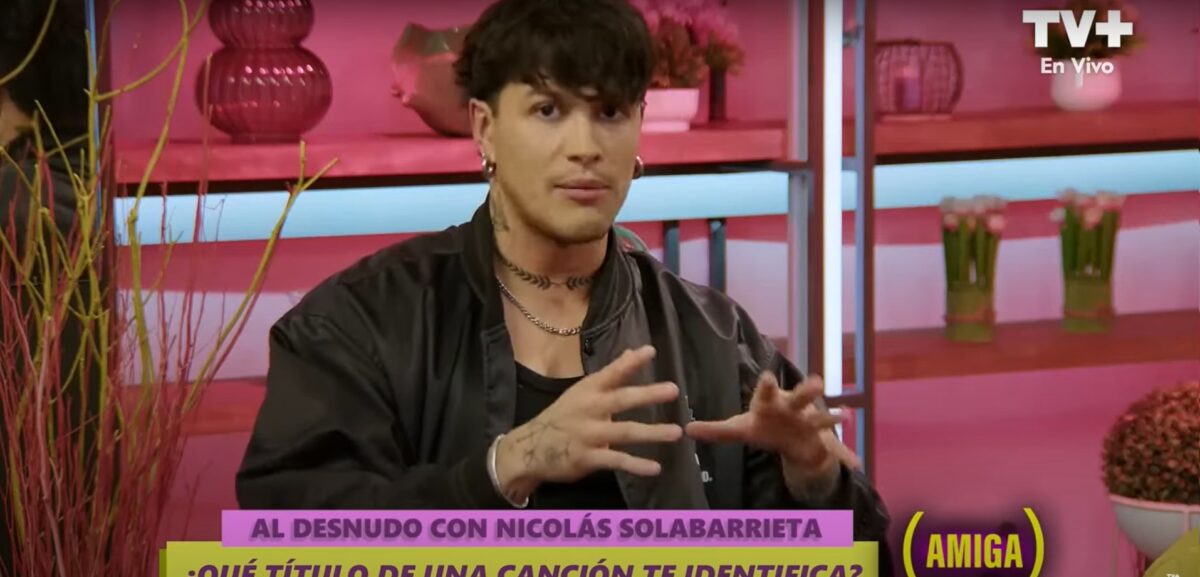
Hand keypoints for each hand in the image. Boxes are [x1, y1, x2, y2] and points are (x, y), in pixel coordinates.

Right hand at [493, 345, 682, 503]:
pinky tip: (655, 468)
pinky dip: (636, 465)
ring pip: (625, 432)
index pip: (612, 372)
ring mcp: (589, 434)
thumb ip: (611, 375)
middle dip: (648, 394)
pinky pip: (616, 460)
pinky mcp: (588, 457)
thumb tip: (633, 351)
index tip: (650, 351)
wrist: (530, 448)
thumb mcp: (583, 391)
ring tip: (676, 432)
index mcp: (588, 390)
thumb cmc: (562, 417)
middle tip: (673, 390)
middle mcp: (590, 409)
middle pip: (622, 399)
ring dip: (652, 432)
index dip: (631, 362)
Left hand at [686, 372, 860, 472]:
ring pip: (821, 416)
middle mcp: (792, 407)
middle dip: (807, 390)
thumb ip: (715, 431)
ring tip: (844, 414)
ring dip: (831, 416)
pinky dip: (844, 455)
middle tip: (817, 381)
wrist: (791, 438)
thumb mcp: (740, 429)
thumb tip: (687, 430)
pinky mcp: (821, 438)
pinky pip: (833, 446)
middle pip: (799, 397)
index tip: (764, 376)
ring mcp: (809, 422)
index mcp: (770, 403)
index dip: (765, 385)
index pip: (765, 392)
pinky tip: (855, 462)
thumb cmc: (764, 427)